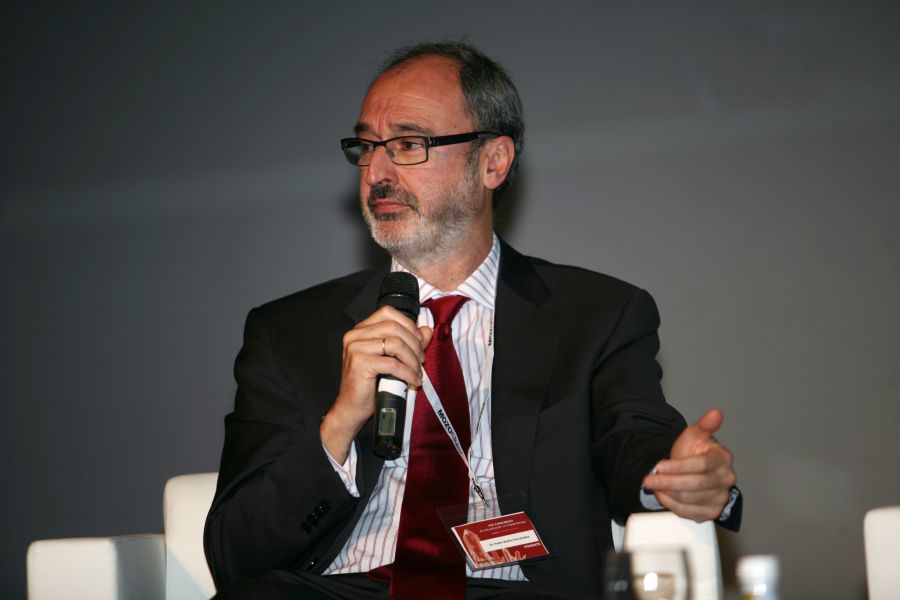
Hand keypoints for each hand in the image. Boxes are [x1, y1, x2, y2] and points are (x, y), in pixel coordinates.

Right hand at [321, 306, 431, 462]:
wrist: (352, 409)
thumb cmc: (370, 385)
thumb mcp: (391, 360)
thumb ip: (408, 343)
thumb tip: (426, 331)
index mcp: (361, 330)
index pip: (388, 313)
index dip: (408, 325)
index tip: (419, 342)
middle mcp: (355, 335)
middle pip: (394, 327)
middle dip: (414, 344)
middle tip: (421, 361)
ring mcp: (355, 348)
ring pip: (395, 343)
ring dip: (412, 360)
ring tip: (417, 373)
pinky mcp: (360, 363)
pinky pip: (393, 363)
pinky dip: (408, 373)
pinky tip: (413, 382)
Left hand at [641, 408, 736, 522]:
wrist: (694, 470)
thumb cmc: (694, 452)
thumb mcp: (695, 435)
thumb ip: (704, 425)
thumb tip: (715, 413)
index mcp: (723, 459)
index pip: (701, 465)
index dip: (678, 467)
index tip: (660, 466)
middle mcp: (726, 479)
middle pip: (695, 484)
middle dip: (668, 482)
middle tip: (649, 480)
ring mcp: (720, 497)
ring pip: (690, 500)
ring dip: (667, 493)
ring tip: (655, 485)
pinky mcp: (712, 512)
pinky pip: (689, 512)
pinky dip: (672, 504)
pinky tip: (664, 495)